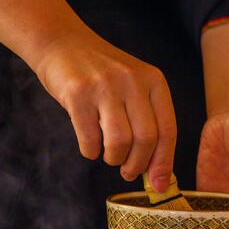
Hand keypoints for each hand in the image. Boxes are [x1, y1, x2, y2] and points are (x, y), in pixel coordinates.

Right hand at [34, 32, 176, 188]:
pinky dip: (90, 151)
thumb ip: (146, 121)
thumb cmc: (99, 74)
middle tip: (127, 172)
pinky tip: (89, 144)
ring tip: (107, 155)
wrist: (61, 43)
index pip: (167, 129)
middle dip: (137, 165)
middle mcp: (132, 80)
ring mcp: (104, 86)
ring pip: (119, 141)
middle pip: (146, 139)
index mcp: (153, 80)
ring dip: (113, 158)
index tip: (159, 185)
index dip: (164, 162)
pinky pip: (89, 139)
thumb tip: (158, 172)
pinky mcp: (77, 93)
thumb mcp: (131, 87)